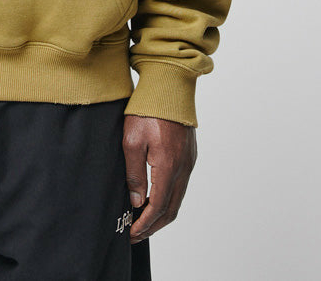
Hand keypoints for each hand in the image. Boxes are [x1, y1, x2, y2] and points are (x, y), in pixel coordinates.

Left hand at [123, 114, 196, 242]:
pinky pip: (181, 186)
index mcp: (168, 165)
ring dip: (162, 214)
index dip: (144, 224)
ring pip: (178, 199)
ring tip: (144, 222)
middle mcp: (183, 167)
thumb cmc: (147, 109)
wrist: (168, 86)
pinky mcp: (189, 155)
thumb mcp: (131, 140)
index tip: (131, 232)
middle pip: (171, 209)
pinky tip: (155, 199)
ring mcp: (188, 162)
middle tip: (136, 234)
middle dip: (153, 226)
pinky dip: (169, 199)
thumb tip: (137, 202)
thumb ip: (134, 173)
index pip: (157, 206)